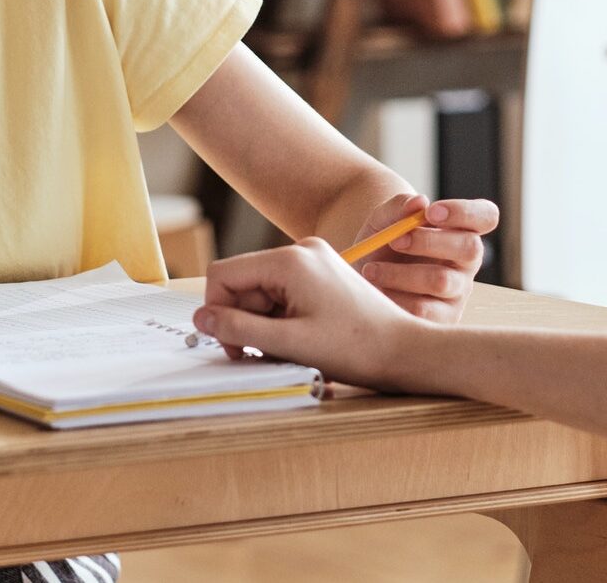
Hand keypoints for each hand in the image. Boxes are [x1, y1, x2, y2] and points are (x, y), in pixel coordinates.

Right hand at [193, 238, 428, 392]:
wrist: (405, 351)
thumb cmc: (356, 348)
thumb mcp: (289, 343)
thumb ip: (238, 329)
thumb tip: (201, 319)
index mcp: (290, 260)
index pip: (223, 275)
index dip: (216, 311)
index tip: (232, 346)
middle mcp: (300, 251)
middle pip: (243, 283)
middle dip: (244, 321)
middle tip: (262, 354)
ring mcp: (313, 262)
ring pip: (261, 292)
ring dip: (263, 324)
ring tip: (289, 349)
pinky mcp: (321, 276)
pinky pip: (282, 295)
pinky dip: (280, 320)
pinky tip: (300, 341)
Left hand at [351, 192, 497, 323]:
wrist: (362, 279)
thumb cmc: (382, 246)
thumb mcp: (382, 220)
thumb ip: (399, 207)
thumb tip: (419, 202)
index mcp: (461, 230)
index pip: (486, 216)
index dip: (464, 212)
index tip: (430, 211)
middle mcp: (466, 262)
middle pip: (470, 248)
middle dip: (429, 242)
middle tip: (395, 240)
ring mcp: (458, 292)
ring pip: (442, 281)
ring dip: (401, 274)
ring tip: (371, 269)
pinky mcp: (444, 318)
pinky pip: (424, 310)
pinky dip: (395, 299)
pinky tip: (378, 292)